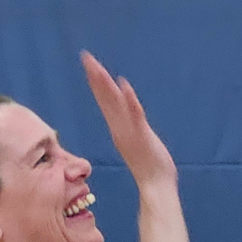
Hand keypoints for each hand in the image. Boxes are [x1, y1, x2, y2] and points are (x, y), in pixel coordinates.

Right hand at [80, 51, 177, 186]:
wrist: (155, 185)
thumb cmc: (148, 164)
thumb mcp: (136, 141)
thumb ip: (130, 127)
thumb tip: (126, 116)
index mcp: (118, 127)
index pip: (104, 100)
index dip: (96, 82)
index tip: (89, 64)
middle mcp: (119, 127)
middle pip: (104, 98)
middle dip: (96, 76)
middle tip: (86, 56)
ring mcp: (129, 131)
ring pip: (115, 103)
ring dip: (106, 85)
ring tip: (97, 67)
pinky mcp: (142, 135)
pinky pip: (135, 114)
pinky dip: (129, 100)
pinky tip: (124, 85)